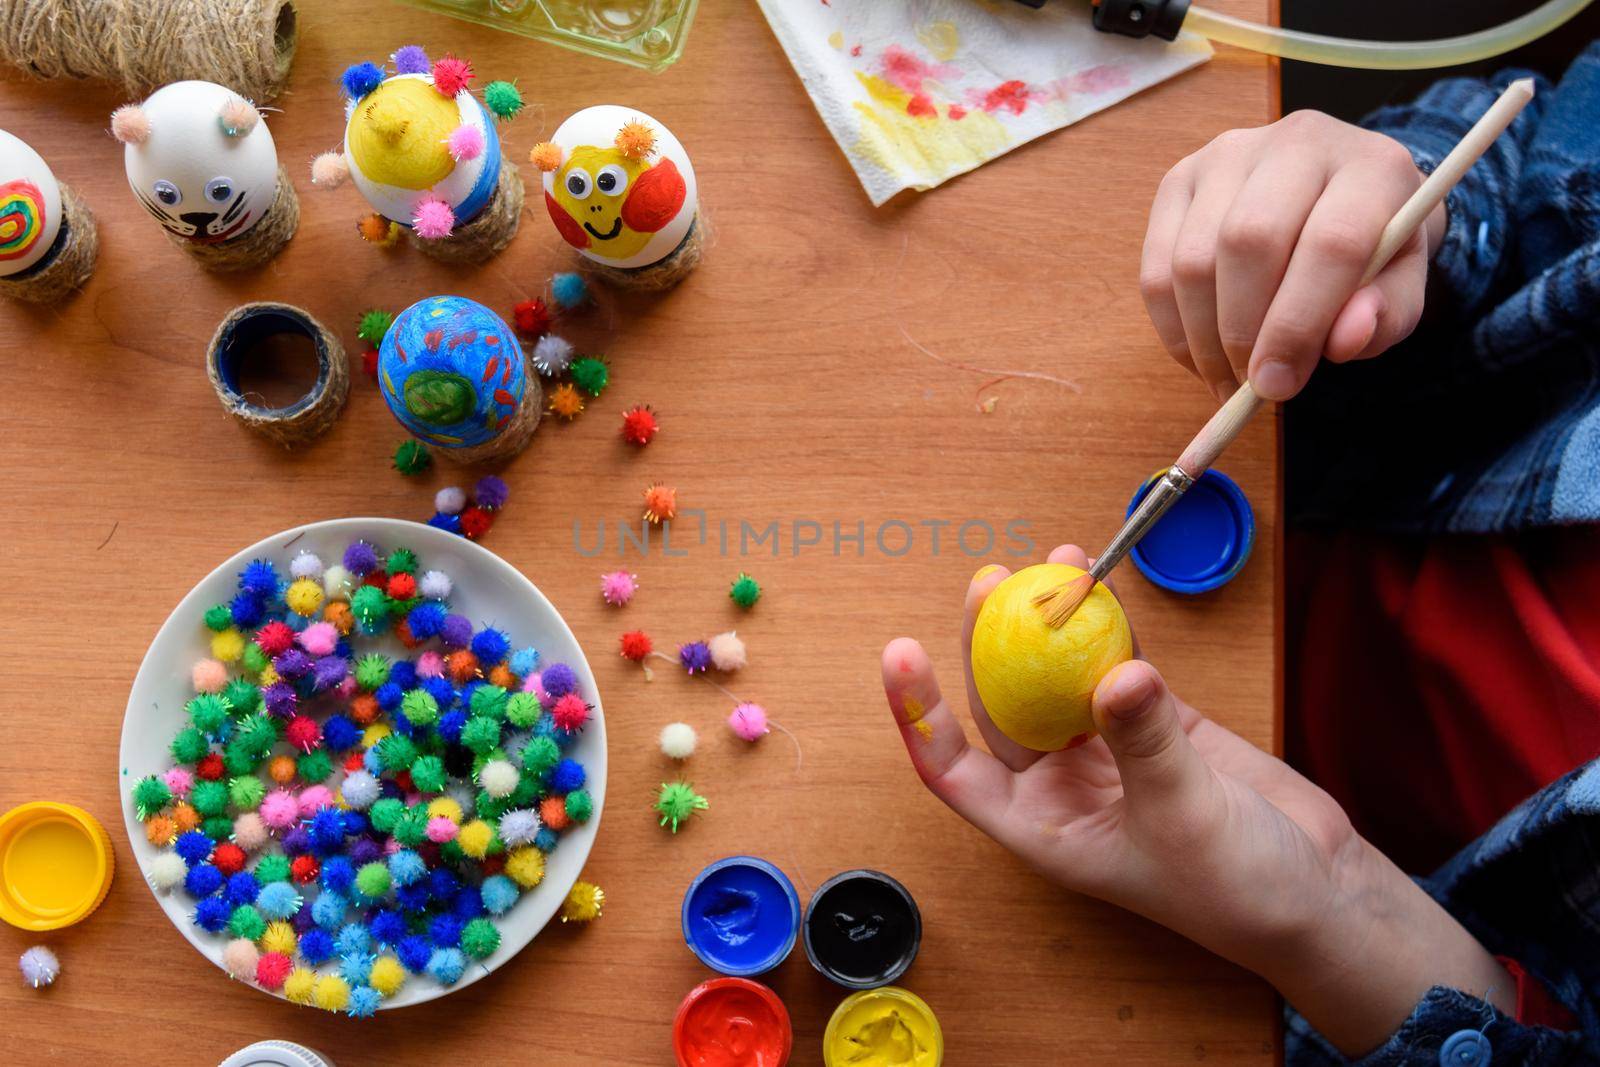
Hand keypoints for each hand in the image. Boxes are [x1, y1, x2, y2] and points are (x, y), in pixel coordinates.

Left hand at [881, 544, 1509, 1054]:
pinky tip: (1098, 586)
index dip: (920, 716)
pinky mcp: (1152, 723)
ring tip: (1049, 565)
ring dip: (1048, 625)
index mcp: (1040, 826)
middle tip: (992, 581)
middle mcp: (1059, 786)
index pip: (953, 770)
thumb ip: (1147, 742)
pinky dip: (1107, 628)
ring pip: (1054, 679)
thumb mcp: (1183, 815)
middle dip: (987, 643)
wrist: (1315, 891)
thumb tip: (1114, 673)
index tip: (899, 654)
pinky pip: (1112, 665)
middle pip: (1000, 706)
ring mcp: (1104, 751)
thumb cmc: (1236, 888)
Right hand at [1139, 111, 1445, 401]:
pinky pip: (1156, 268)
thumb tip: (1343, 342)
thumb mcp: (1400, 289)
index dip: (1299, 323)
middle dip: (1241, 333)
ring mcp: (1229, 154)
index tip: (1277, 386)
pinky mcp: (1180, 179)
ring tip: (1226, 379)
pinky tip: (1201, 354)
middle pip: (1249, 241)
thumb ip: (1385, 317)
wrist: (1339, 196)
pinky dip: (1173, 328)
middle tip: (1248, 387)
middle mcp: (1298, 142)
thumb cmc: (1373, 254)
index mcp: (1372, 166)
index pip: (1332, 242)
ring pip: (1193, 259)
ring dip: (1203, 339)